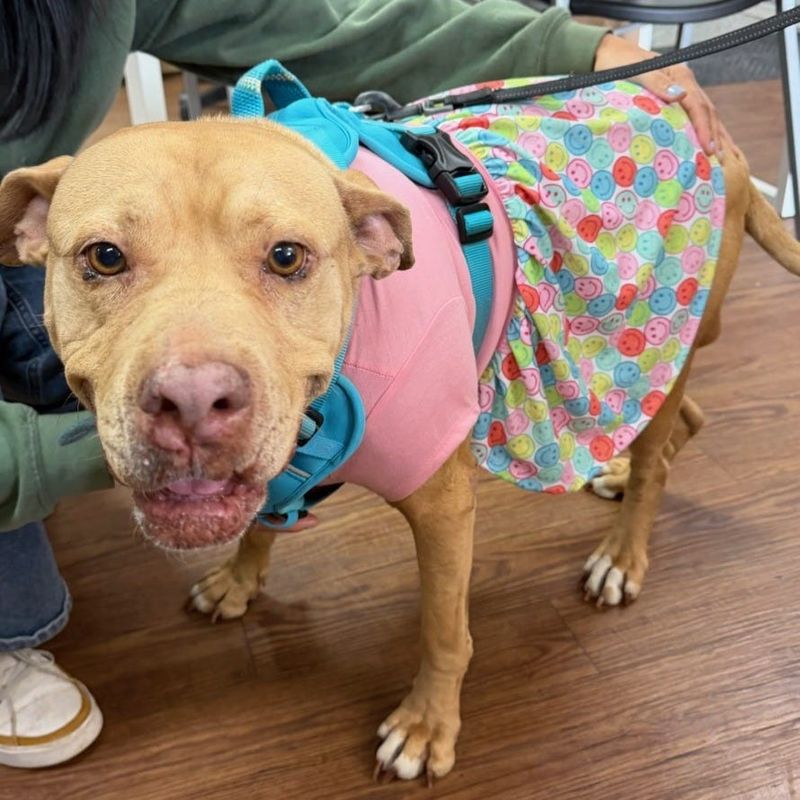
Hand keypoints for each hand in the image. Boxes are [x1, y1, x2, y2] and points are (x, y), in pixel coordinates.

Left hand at [593, 33, 734, 159]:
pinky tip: (706, 141)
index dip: (704, 127)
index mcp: (679, 74)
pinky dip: (702, 128)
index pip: (698, 105)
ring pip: (704, 113)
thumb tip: (680, 95)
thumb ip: (656, 82)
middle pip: (706, 110)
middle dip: (714, 134)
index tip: (708, 147)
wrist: (607, 55)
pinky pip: (693, 114)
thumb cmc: (618, 64)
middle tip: (718, 158)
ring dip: (713, 132)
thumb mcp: (635, 71)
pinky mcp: (673, 96)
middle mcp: (684, 81)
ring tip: (719, 154)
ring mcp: (680, 88)